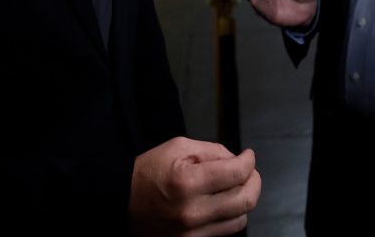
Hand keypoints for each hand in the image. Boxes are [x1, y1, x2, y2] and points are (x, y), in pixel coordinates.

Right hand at [129, 137, 260, 236]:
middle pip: (246, 200)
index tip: (248, 156)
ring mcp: (192, 233)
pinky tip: (222, 203)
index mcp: (187, 183)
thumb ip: (212, 151)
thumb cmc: (148, 172)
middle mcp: (192, 212)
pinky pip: (225, 232)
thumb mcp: (178, 147)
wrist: (120, 202)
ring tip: (234, 187)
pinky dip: (230, 216)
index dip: (249, 161)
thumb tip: (236, 160)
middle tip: (249, 172)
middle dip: (254, 181)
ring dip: (243, 200)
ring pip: (240, 220)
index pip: (237, 173)